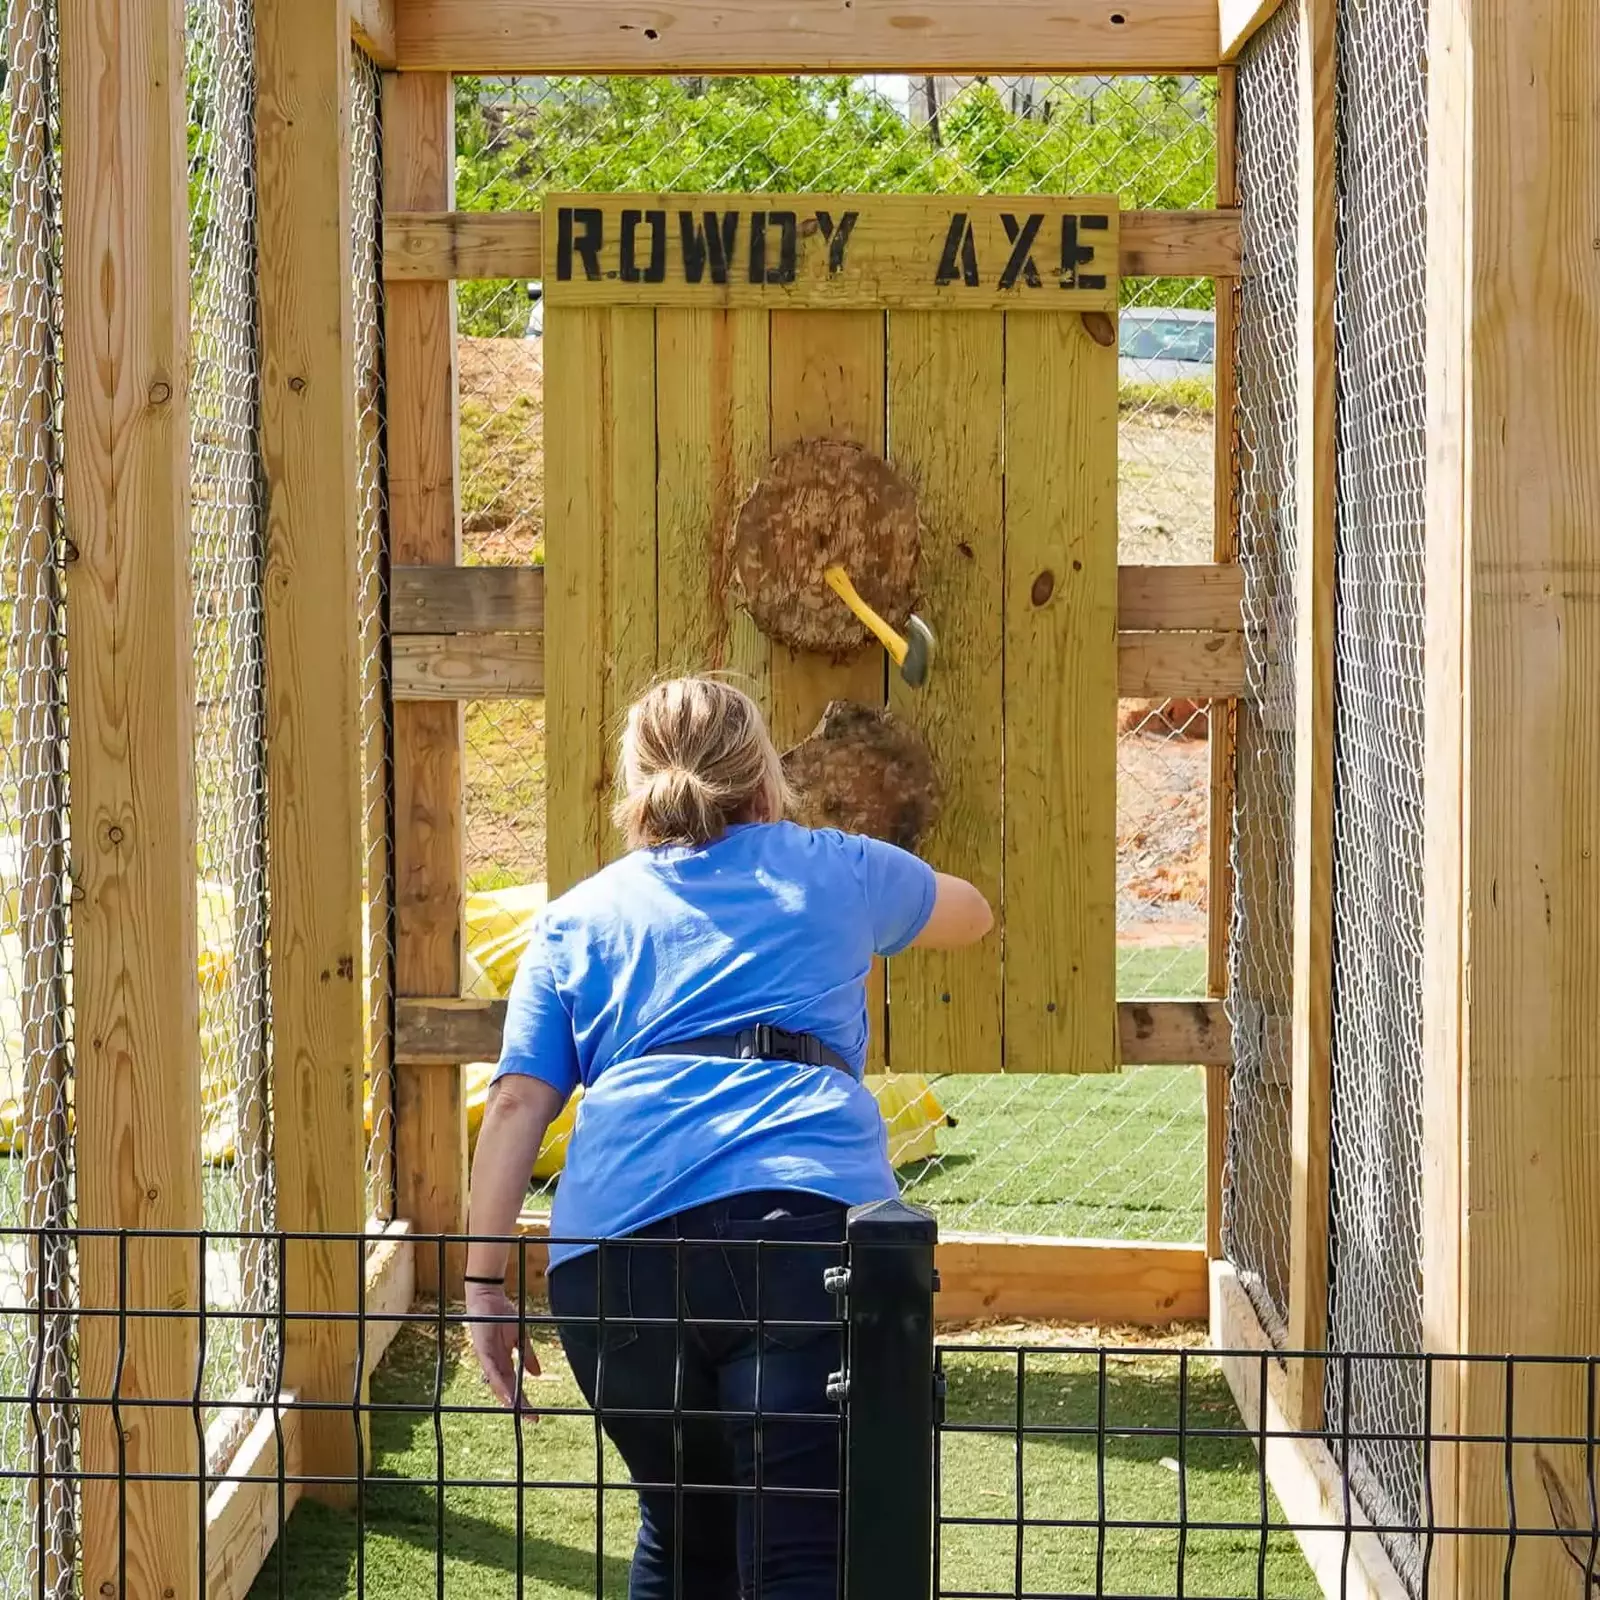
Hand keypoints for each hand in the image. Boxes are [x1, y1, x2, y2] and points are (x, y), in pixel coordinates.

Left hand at [466, 1281, 540, 1410]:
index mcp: (504, 1362)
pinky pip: (491, 1370)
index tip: (536, 1416)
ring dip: (508, 1398)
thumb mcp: (520, 1337)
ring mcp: (487, 1359)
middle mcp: (494, 1365)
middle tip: (533, 1420)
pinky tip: (506, 1392)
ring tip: (519, 1411)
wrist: (489, 1296)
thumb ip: (528, 1356)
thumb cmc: (502, 1315)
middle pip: (507, 1390)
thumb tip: (536, 1375)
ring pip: (498, 1384)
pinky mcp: (482, 1350)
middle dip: (519, 1405)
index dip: (524, 1401)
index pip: (515, 1386)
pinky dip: (498, 1382)